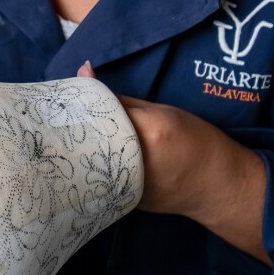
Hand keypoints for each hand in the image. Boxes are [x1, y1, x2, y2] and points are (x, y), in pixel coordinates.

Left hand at [77, 62, 268, 263]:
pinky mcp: (123, 199)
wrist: (218, 185)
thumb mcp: (163, 112)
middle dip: (74, 127)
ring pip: (90, 159)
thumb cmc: (196, 141)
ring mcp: (128, 183)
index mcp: (148, 130)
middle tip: (55, 119)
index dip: (80, 104)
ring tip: (65, 137)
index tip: (63, 99)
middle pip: (91, 138)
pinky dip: (90, 164)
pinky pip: (99, 176)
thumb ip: (122, 100)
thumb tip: (84, 75)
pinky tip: (83, 156)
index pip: (101, 111)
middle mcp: (135, 158)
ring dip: (78, 146)